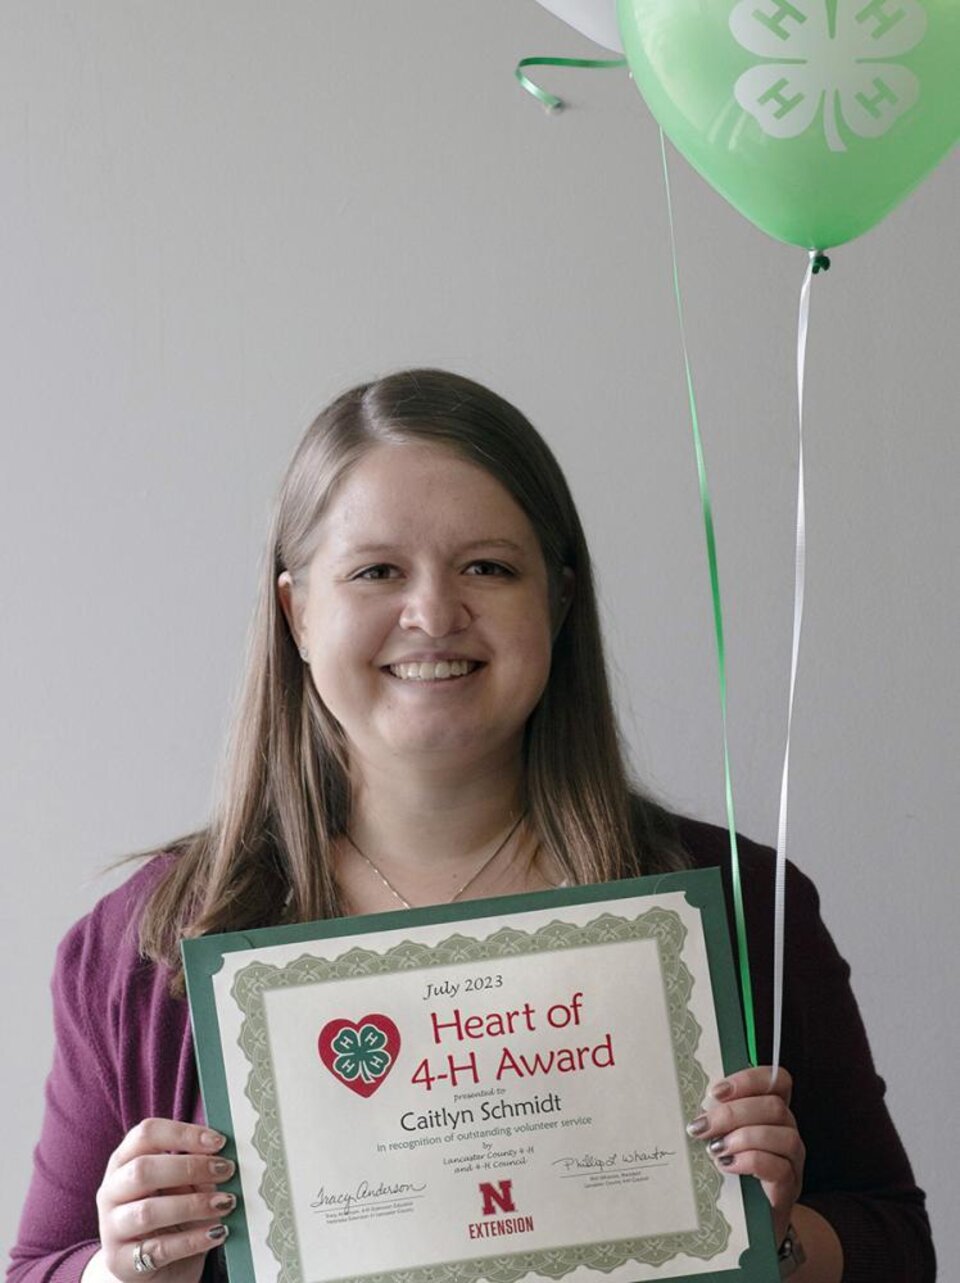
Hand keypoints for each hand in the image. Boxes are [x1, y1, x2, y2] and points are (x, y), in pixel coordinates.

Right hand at [94, 1119, 236, 1282]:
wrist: (152, 1268)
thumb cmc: (170, 1214)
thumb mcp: (181, 1186)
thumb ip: (196, 1169)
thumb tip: (224, 1156)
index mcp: (124, 1160)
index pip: (146, 1134)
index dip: (183, 1134)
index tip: (218, 1141)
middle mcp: (111, 1190)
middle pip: (142, 1170)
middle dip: (189, 1167)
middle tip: (226, 1170)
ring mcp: (111, 1227)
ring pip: (147, 1211)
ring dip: (193, 1204)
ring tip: (225, 1203)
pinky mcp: (121, 1261)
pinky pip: (159, 1249)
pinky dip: (192, 1240)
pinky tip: (217, 1232)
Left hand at [687, 1066, 803, 1245]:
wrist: (750, 1220)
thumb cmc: (731, 1169)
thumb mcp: (723, 1136)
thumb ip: (717, 1117)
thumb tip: (694, 1105)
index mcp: (771, 1110)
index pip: (777, 1080)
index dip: (749, 1079)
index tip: (715, 1092)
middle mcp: (788, 1130)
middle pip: (774, 1106)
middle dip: (733, 1113)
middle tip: (702, 1127)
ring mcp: (793, 1159)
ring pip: (782, 1135)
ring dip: (743, 1137)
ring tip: (715, 1149)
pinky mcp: (789, 1186)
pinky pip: (778, 1166)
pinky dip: (749, 1161)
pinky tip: (727, 1165)